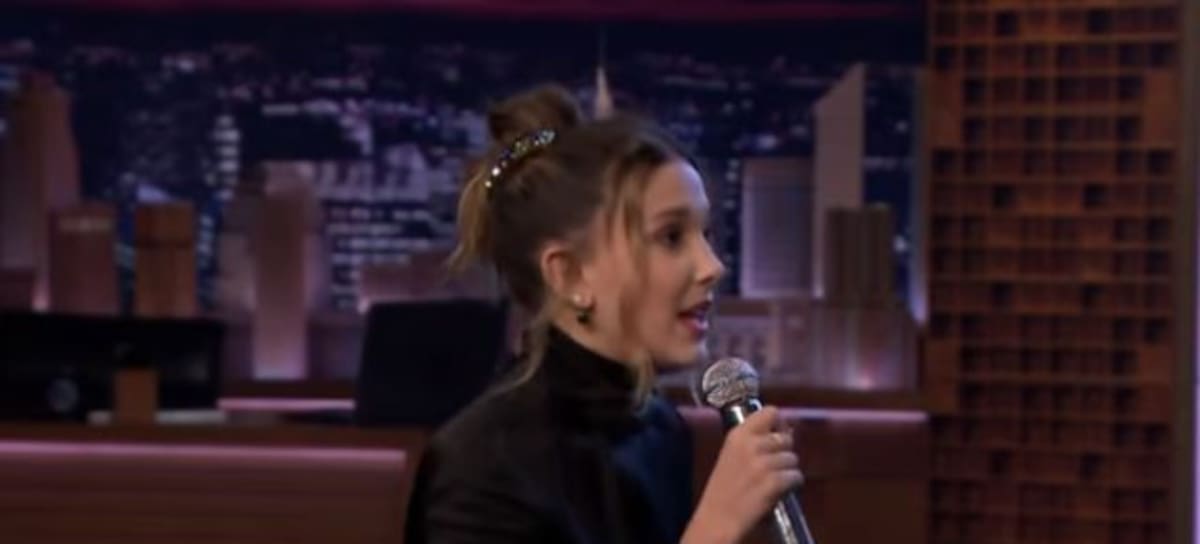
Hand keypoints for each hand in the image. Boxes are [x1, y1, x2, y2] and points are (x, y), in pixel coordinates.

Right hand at [682, 406, 802, 543]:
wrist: (717, 518)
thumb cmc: (723, 488)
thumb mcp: (731, 454)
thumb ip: (753, 440)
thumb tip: (785, 432)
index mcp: (738, 434)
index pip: (770, 412)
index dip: (779, 424)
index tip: (778, 435)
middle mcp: (751, 444)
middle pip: (786, 438)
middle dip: (784, 452)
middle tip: (774, 466)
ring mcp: (763, 463)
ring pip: (793, 459)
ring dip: (788, 470)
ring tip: (774, 481)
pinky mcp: (774, 482)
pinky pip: (796, 476)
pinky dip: (792, 485)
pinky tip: (779, 491)